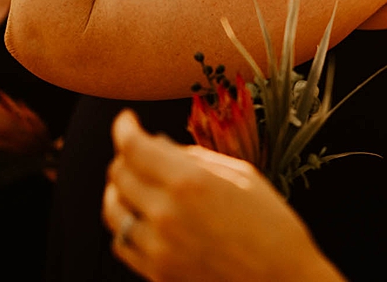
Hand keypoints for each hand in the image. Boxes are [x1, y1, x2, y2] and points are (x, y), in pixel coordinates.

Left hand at [103, 110, 344, 281]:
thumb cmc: (273, 227)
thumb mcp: (242, 177)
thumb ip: (196, 158)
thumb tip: (160, 146)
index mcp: (190, 182)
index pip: (133, 147)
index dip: (124, 127)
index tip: (128, 121)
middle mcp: (166, 214)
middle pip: (119, 175)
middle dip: (125, 156)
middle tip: (137, 153)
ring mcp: (158, 248)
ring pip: (113, 210)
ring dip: (119, 191)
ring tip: (132, 184)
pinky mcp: (157, 274)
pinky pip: (122, 244)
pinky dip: (125, 226)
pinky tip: (139, 218)